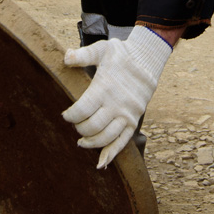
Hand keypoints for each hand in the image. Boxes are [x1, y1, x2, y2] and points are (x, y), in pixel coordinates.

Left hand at [62, 25, 171, 167]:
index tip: (65, 115)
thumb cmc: (121, 55)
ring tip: (81, 141)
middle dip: (79, 128)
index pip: (82, 110)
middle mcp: (116, 104)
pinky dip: (111, 154)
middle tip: (75, 124)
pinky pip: (122, 142)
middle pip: (92, 127)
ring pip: (105, 138)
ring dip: (90, 143)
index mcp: (105, 88)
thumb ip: (83, 55)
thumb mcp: (102, 49)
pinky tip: (100, 163)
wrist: (148, 60)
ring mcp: (126, 115)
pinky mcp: (134, 121)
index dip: (70, 116)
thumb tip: (65, 58)